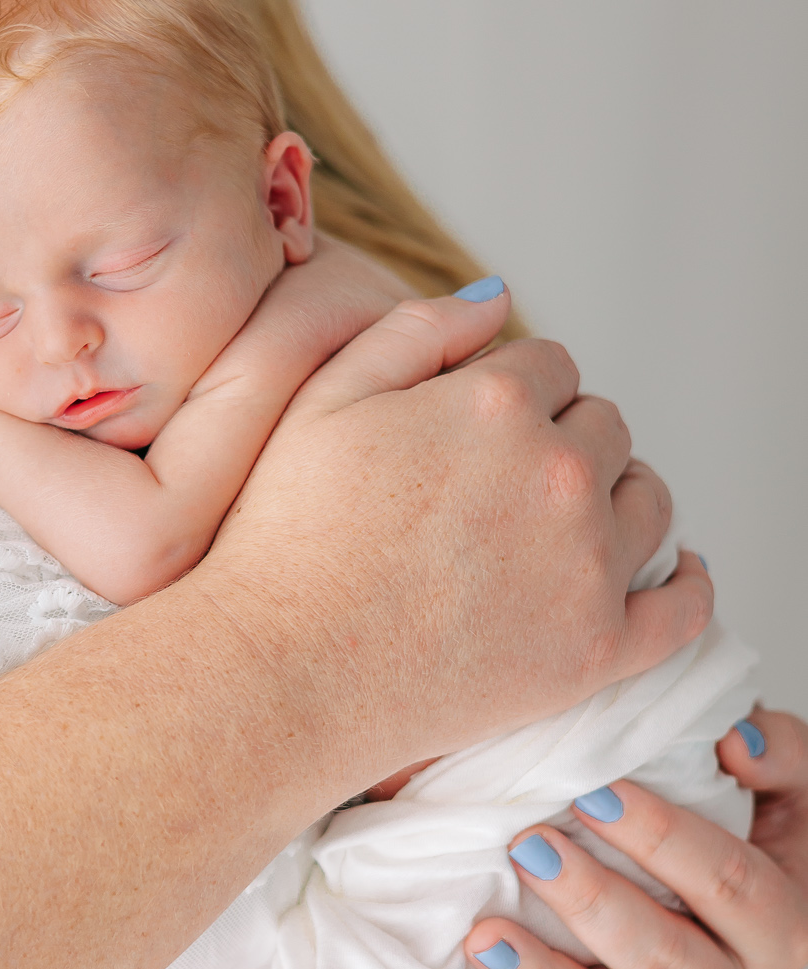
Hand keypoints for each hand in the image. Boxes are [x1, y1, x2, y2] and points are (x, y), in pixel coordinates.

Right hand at [203, 285, 710, 803]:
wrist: (283, 671)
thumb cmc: (286, 538)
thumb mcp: (323, 400)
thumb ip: (415, 330)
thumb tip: (497, 297)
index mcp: (497, 402)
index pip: (550, 364)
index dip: (512, 389)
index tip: (475, 428)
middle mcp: (561, 474)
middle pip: (604, 426)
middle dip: (564, 439)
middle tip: (503, 482)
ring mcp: (587, 565)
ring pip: (648, 500)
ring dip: (618, 497)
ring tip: (566, 522)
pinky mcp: (597, 650)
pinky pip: (683, 609)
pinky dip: (686, 585)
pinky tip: (673, 573)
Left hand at [454, 707, 807, 968]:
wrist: (746, 917)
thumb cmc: (760, 835)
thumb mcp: (795, 791)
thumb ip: (781, 755)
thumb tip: (735, 742)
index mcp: (777, 928)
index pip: (724, 882)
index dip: (661, 837)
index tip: (592, 792)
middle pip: (662, 959)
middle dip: (591, 903)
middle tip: (529, 847)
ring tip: (482, 936)